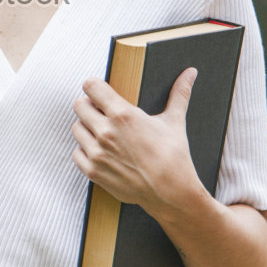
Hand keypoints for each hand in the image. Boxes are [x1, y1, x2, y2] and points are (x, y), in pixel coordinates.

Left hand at [71, 67, 205, 216]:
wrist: (171, 193)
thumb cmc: (174, 157)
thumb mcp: (175, 121)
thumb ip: (179, 93)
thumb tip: (190, 72)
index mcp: (123, 114)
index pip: (91, 86)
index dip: (95, 86)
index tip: (101, 91)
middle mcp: (106, 132)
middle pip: (79, 105)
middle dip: (89, 105)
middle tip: (102, 112)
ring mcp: (97, 153)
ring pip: (76, 128)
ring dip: (86, 127)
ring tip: (102, 132)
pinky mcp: (93, 172)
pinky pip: (76, 152)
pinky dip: (85, 150)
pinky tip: (100, 151)